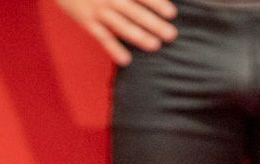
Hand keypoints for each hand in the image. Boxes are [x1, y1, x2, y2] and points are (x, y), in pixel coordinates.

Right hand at [53, 0, 177, 66]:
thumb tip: (151, 0)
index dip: (157, 3)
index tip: (172, 13)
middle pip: (135, 12)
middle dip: (154, 23)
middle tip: (171, 35)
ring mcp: (98, 11)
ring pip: (121, 26)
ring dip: (139, 36)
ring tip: (155, 46)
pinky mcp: (87, 22)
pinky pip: (103, 37)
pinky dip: (114, 49)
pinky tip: (126, 61)